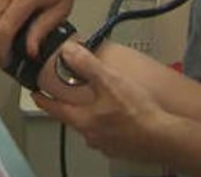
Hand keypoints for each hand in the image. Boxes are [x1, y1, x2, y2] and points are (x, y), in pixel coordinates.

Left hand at [32, 42, 170, 163]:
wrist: (164, 137)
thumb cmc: (137, 113)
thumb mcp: (109, 81)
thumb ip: (86, 65)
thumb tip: (69, 52)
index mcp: (83, 120)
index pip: (55, 109)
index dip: (44, 99)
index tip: (36, 94)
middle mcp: (92, 136)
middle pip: (74, 118)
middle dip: (72, 106)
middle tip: (72, 93)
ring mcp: (107, 145)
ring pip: (92, 127)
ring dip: (93, 115)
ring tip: (102, 102)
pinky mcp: (123, 148)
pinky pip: (110, 135)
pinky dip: (111, 124)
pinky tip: (122, 116)